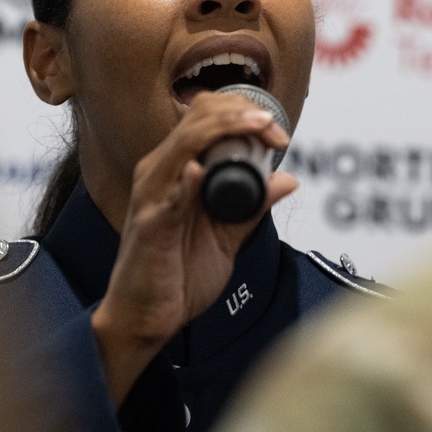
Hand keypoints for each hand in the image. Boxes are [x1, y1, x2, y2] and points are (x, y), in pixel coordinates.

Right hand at [90, 92, 295, 405]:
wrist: (144, 318)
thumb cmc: (175, 275)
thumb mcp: (225, 236)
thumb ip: (253, 206)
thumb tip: (286, 180)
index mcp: (175, 170)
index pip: (204, 116)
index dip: (243, 112)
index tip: (276, 133)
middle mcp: (159, 173)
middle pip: (197, 117)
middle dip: (242, 113)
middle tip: (274, 132)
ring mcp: (151, 197)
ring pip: (185, 143)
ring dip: (225, 130)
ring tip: (258, 131)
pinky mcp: (149, 227)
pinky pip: (167, 198)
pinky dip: (186, 183)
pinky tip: (200, 174)